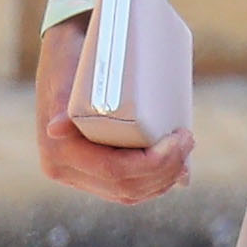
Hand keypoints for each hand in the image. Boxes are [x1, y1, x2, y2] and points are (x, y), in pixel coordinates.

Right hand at [36, 14, 194, 202]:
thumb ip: (64, 100)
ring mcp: (77, 175)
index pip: (115, 171)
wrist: (62, 52)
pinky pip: (126, 189)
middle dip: (166, 169)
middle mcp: (63, 171)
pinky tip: (176, 172)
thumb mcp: (68, 73)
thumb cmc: (70, 58)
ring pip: (129, 193)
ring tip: (186, 151)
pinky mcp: (91, 171)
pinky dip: (153, 183)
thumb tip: (57, 128)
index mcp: (58, 155)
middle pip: (126, 187)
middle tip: (188, 139)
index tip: (179, 137)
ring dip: (164, 179)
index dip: (154, 163)